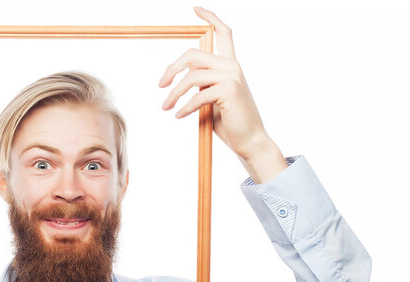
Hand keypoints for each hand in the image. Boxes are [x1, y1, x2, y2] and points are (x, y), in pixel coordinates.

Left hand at [159, 6, 282, 169]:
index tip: (196, 9)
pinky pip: (198, 96)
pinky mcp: (230, 91)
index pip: (223, 34)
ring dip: (174, 94)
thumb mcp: (212, 100)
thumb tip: (181, 78)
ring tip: (166, 107)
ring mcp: (232, 77)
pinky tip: (179, 115)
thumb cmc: (230, 123)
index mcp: (230, 65)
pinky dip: (185, 107)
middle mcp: (232, 66)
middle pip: (193, 55)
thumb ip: (201, 84)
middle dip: (172, 69)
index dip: (210, 19)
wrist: (249, 141)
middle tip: (161, 85)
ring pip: (191, 77)